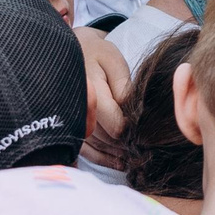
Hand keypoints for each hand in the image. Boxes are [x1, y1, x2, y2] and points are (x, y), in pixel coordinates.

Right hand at [76, 30, 131, 167]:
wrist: (69, 51)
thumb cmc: (96, 54)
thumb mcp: (114, 62)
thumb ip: (124, 89)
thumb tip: (132, 115)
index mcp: (90, 92)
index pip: (115, 125)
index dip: (132, 130)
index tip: (144, 130)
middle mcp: (76, 110)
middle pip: (107, 139)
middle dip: (127, 145)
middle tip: (147, 150)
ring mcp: (69, 121)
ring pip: (97, 147)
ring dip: (117, 155)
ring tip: (137, 158)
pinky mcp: (67, 128)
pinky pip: (85, 150)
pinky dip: (102, 159)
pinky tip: (119, 163)